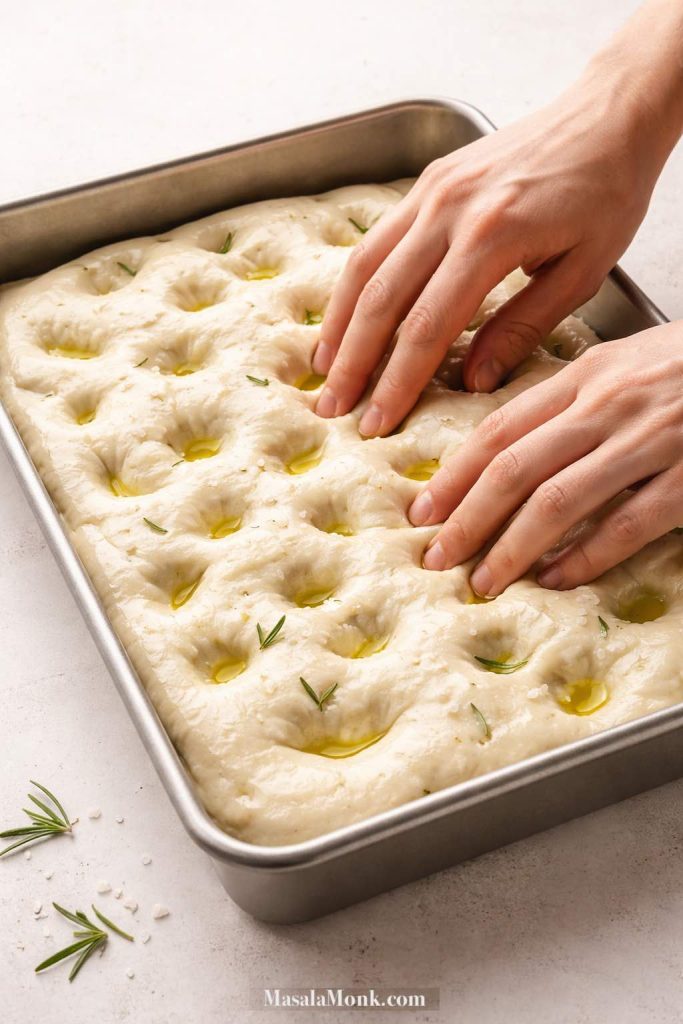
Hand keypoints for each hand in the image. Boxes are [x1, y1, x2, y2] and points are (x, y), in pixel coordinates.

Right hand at [313, 39, 678, 437]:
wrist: (608, 114)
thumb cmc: (607, 192)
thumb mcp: (582, 272)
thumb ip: (521, 328)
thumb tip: (472, 381)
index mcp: (492, 236)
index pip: (426, 326)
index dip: (396, 382)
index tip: (377, 423)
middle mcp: (450, 210)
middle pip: (381, 300)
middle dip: (353, 363)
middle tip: (333, 409)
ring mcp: (432, 191)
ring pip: (364, 267)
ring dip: (338, 324)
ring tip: (324, 371)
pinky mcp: (427, 183)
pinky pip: (377, 240)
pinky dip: (353, 285)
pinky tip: (344, 318)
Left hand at [408, 321, 682, 593]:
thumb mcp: (621, 364)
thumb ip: (564, 401)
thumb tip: (501, 448)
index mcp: (587, 376)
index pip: (500, 429)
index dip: (454, 474)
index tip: (423, 511)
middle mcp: (610, 406)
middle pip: (516, 469)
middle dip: (468, 519)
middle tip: (437, 557)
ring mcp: (651, 442)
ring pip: (560, 500)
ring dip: (513, 547)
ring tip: (484, 581)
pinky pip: (627, 523)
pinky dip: (585, 556)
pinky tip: (556, 578)